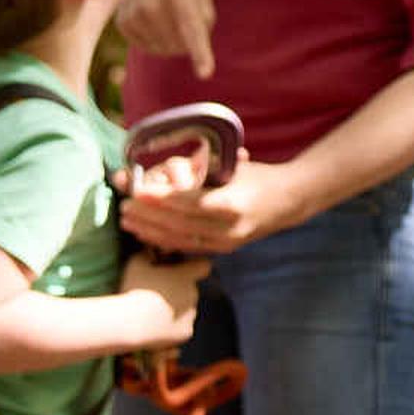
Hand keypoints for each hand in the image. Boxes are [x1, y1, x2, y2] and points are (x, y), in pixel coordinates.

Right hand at [116, 0, 217, 76]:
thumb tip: (192, 45)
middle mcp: (153, 3)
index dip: (200, 53)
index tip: (205, 75)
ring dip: (171, 43)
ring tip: (167, 18)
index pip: (192, 28)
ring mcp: (134, 14)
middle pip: (179, 46)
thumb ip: (205, 17)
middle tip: (182, 19)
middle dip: (188, 42)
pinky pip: (148, 49)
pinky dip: (155, 41)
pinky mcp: (123, 24)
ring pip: (163, 50)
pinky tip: (153, 22)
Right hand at [118, 253, 209, 347]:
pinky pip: (182, 326)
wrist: (131, 324)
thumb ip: (147, 253)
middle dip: (179, 288)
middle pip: (191, 288)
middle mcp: (194, 294)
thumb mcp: (137, 264)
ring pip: (187, 308)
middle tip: (157, 292)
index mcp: (186, 276)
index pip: (204, 265)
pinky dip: (173, 326)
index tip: (179, 267)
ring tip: (152, 312)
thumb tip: (152, 249)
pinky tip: (156, 326)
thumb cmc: (134, 289)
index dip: (194, 265)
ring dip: (176, 308)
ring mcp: (192, 314)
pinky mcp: (187, 333)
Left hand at [121, 159, 309, 254]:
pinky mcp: (224, 249)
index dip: (162, 198)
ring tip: (127, 221)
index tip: (138, 190)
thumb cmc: (258, 177)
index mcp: (233, 203)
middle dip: (149, 216)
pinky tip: (147, 232)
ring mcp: (227, 242)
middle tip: (123, 207)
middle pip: (180, 224)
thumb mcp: (233, 165)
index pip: (190, 203)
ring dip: (151, 230)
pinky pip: (188, 245)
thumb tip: (167, 165)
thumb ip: (204, 167)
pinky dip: (165, 239)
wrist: (290, 201)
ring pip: (181, 239)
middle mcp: (229, 228)